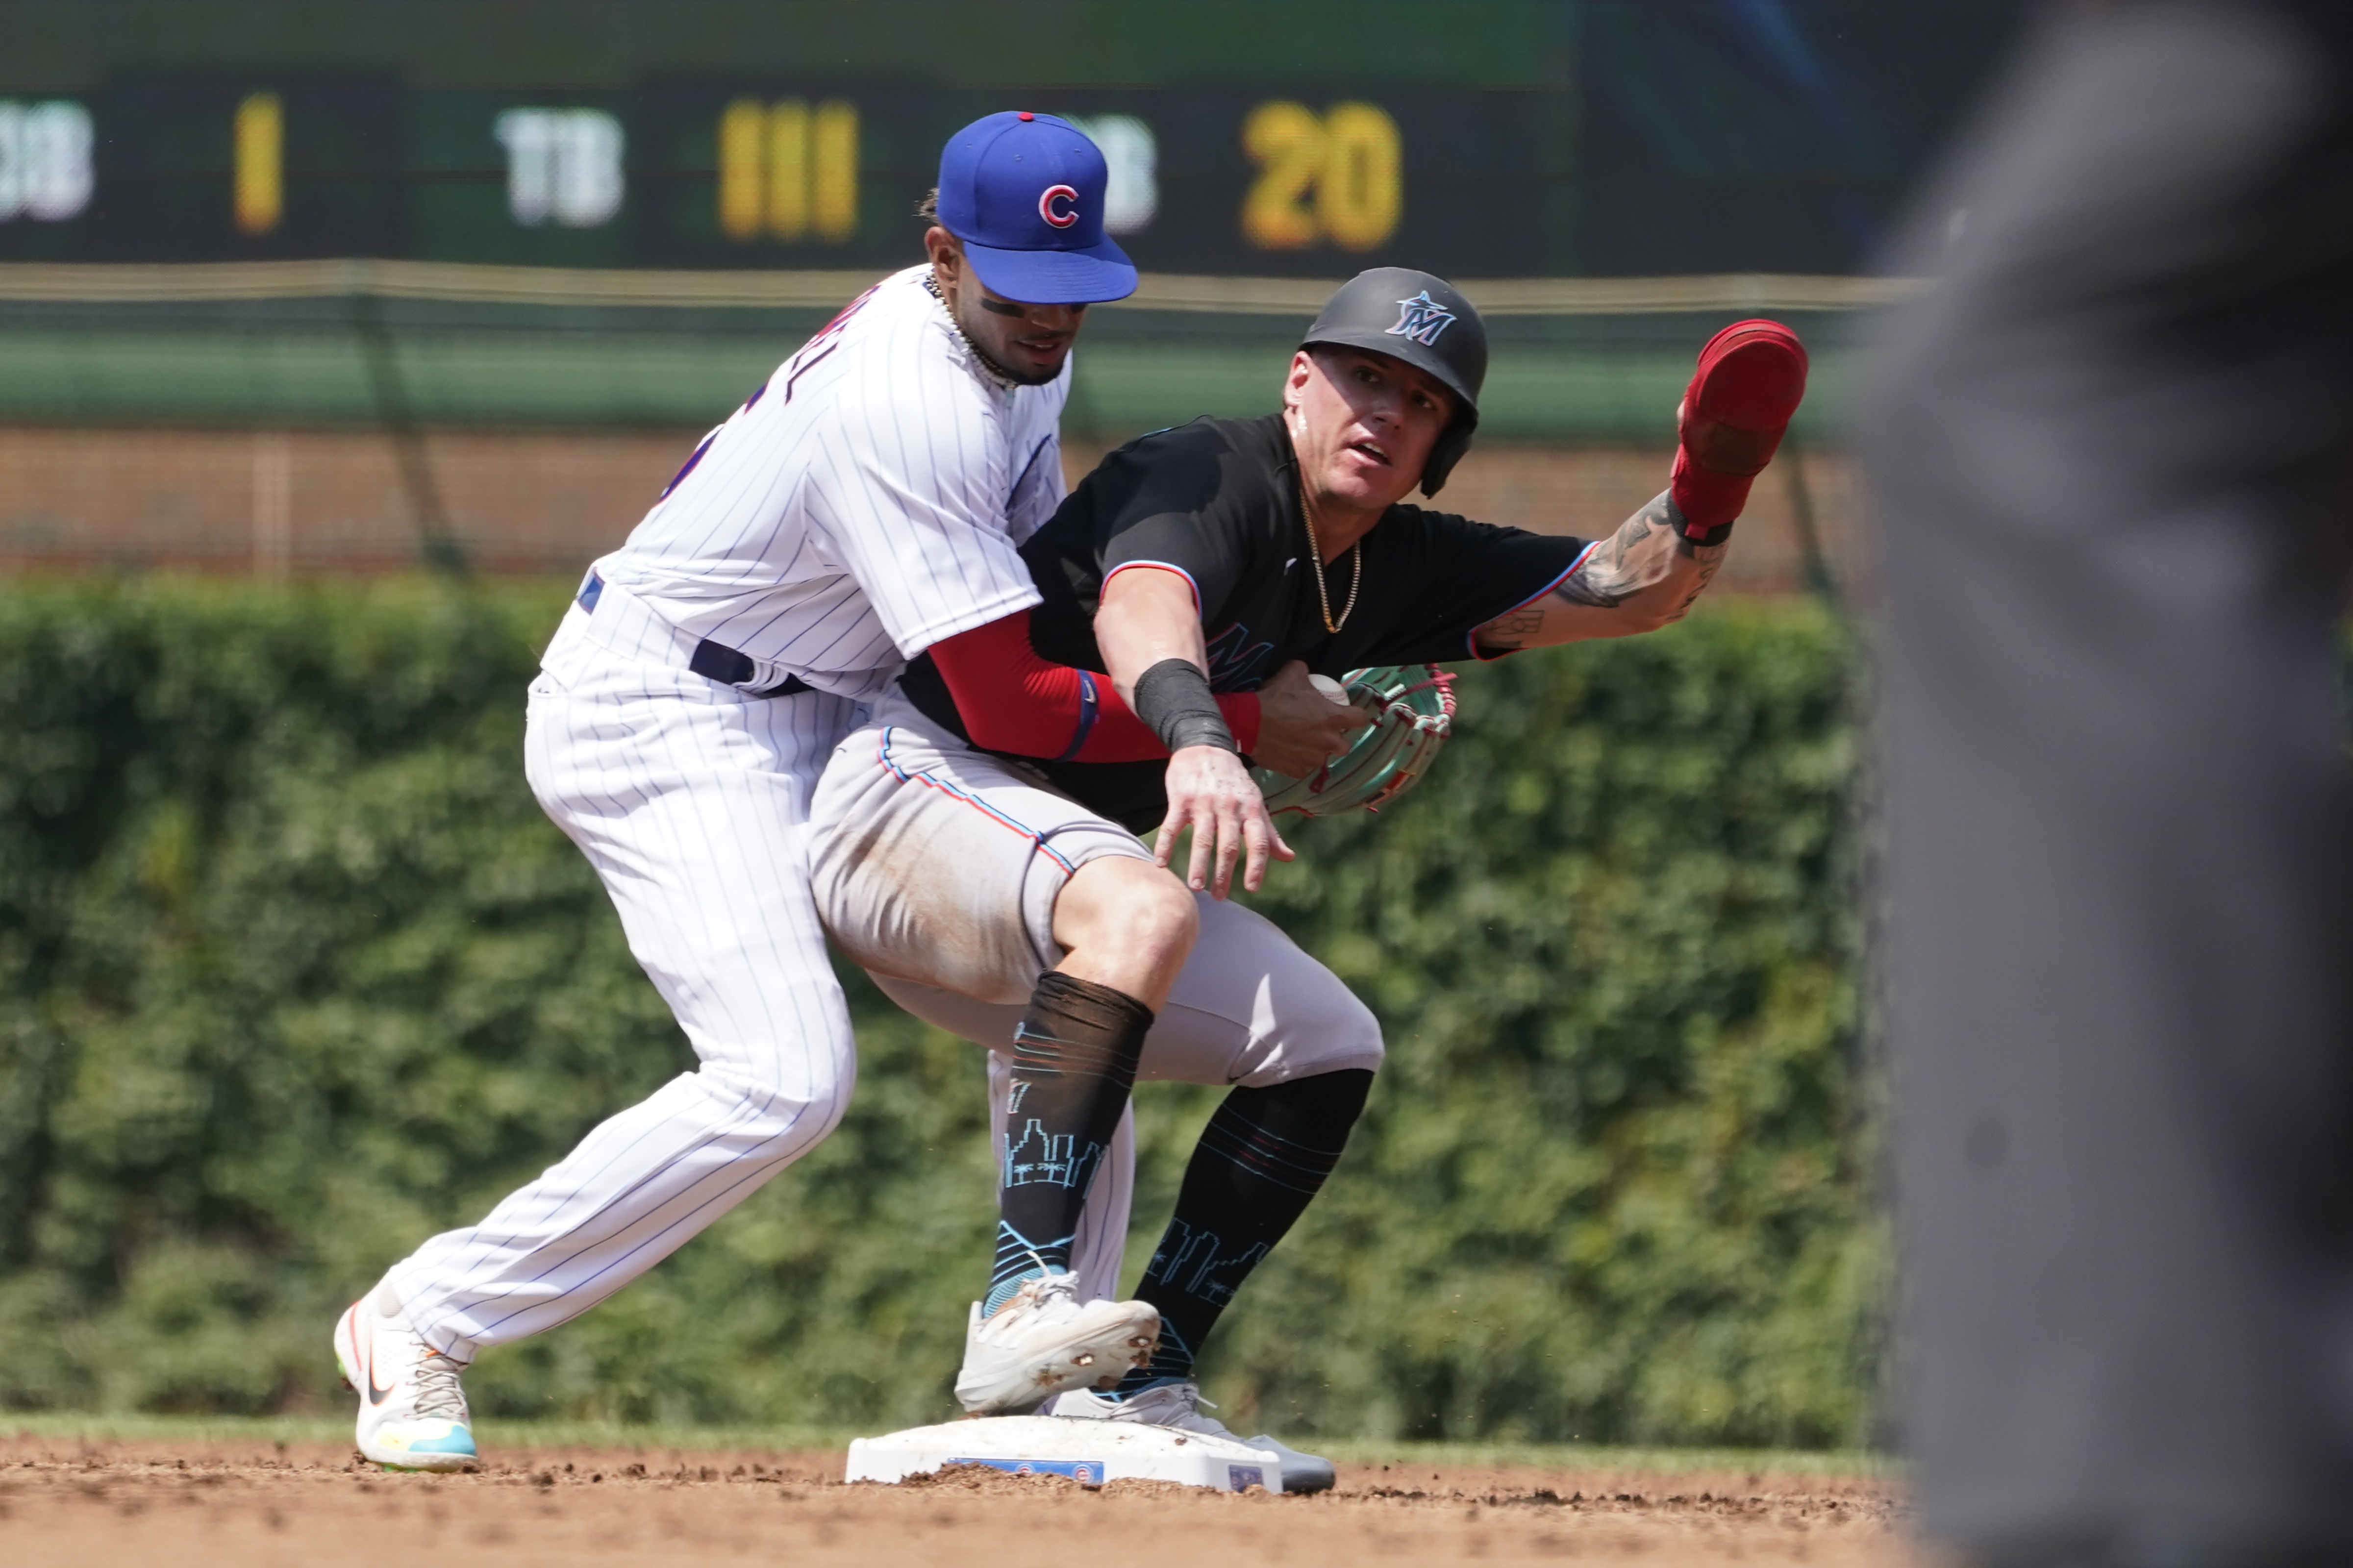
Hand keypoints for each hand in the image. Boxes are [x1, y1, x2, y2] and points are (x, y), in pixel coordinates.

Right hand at [1155, 744, 1294, 897]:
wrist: (1205, 746)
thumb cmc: (1233, 781)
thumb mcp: (1255, 802)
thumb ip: (1270, 832)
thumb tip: (1289, 858)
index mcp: (1251, 809)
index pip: (1258, 841)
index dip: (1257, 865)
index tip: (1252, 888)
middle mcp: (1229, 807)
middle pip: (1229, 846)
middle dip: (1224, 874)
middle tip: (1219, 897)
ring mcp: (1204, 802)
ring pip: (1202, 839)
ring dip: (1198, 865)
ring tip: (1195, 887)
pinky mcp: (1180, 798)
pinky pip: (1172, 826)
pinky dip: (1165, 845)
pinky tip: (1160, 863)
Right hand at [1249, 660, 1371, 777]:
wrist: (1248, 722)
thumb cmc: (1274, 697)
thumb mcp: (1292, 673)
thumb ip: (1305, 672)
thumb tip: (1307, 672)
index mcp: (1333, 718)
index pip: (1360, 719)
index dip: (1356, 715)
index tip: (1348, 714)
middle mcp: (1328, 742)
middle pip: (1344, 746)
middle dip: (1336, 740)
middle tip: (1322, 732)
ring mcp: (1312, 759)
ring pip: (1322, 759)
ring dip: (1316, 752)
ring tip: (1301, 744)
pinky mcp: (1297, 771)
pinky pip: (1303, 768)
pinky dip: (1298, 761)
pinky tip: (1288, 752)